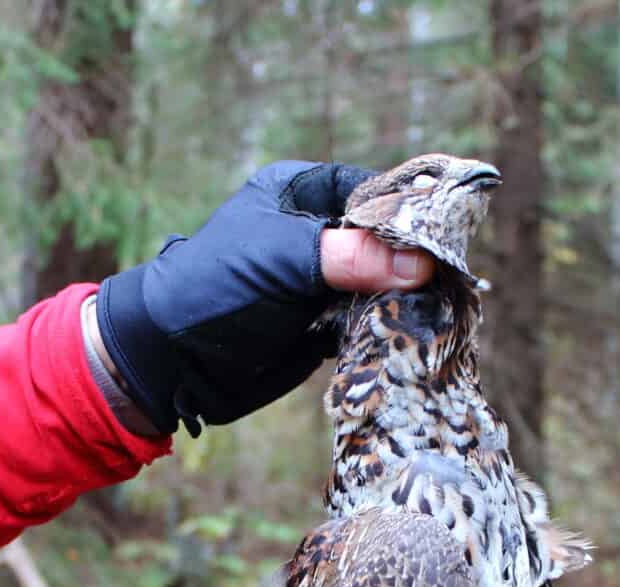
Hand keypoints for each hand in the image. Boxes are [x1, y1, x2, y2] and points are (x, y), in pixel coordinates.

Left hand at [96, 161, 433, 435]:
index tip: (445, 239)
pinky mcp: (321, 325)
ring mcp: (320, 281)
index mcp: (301, 193)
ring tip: (436, 314)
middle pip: (385, 240)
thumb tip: (420, 263)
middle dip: (413, 262)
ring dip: (404, 300)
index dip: (411, 213)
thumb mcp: (282, 261)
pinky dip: (386, 330)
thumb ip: (350, 257)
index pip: (374, 191)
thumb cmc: (214, 290)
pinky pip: (368, 322)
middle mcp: (315, 232)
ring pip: (382, 284)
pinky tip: (409, 338)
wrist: (171, 361)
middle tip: (448, 283)